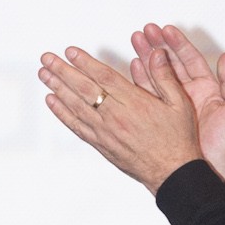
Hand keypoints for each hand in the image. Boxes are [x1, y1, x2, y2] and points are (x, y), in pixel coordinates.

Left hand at [39, 44, 204, 192]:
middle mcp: (115, 116)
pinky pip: (76, 126)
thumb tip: (155, 54)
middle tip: (47, 59)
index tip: (70, 52)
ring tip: (44, 75)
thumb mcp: (180, 103)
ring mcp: (105, 131)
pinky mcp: (100, 144)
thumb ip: (165, 77)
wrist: (171, 172)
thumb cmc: (176, 139)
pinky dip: (62, 113)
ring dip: (57, 88)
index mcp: (134, 103)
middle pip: (84, 89)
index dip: (85, 62)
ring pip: (76, 106)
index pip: (104, 77)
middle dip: (63, 71)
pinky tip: (52, 102)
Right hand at [128, 23, 224, 181]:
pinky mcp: (159, 117)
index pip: (189, 59)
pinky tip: (130, 70)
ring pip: (156, 77)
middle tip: (142, 32)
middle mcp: (187, 93)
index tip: (164, 30)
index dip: (177, 44)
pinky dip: (138, 83)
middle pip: (169, 64)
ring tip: (133, 44)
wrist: (208, 171)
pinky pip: (147, 97)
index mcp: (206, 88)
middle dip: (156, 46)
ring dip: (144, 60)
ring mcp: (172, 105)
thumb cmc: (224, 145)